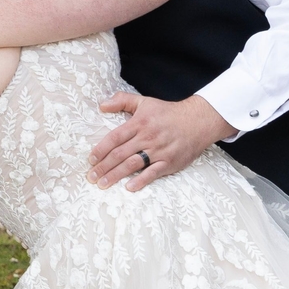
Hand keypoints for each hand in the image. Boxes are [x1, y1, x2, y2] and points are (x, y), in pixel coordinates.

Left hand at [90, 88, 232, 190]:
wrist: (198, 121)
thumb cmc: (168, 113)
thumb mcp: (145, 102)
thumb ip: (122, 101)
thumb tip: (102, 105)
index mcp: (139, 123)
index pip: (115, 138)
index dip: (101, 149)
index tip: (91, 160)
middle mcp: (147, 137)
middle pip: (120, 154)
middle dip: (103, 167)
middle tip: (91, 177)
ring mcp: (158, 151)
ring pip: (132, 164)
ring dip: (116, 175)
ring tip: (103, 184)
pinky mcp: (169, 162)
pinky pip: (153, 173)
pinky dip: (141, 180)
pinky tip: (129, 187)